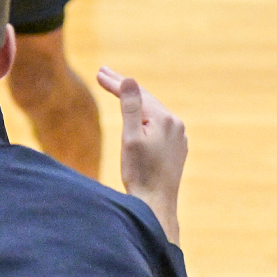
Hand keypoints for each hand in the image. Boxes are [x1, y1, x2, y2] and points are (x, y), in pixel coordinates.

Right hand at [95, 67, 186, 239]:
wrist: (156, 204)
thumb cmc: (140, 173)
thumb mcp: (130, 138)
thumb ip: (130, 107)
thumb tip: (130, 79)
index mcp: (164, 119)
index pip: (136, 94)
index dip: (116, 83)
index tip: (98, 74)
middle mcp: (176, 125)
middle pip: (145, 100)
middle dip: (124, 87)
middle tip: (103, 73)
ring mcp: (178, 137)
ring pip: (152, 111)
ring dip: (134, 100)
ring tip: (117, 88)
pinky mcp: (176, 148)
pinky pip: (158, 124)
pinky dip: (143, 115)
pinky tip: (136, 114)